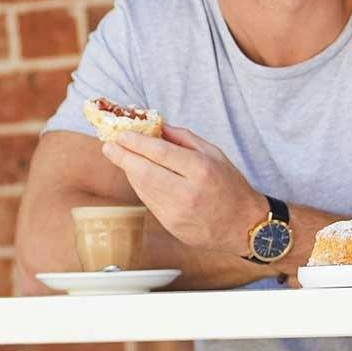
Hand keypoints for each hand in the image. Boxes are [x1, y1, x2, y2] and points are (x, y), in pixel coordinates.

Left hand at [101, 125, 264, 255]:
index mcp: (201, 170)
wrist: (243, 225)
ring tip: (120, 156)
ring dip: (128, 170)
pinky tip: (137, 174)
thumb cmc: (230, 186)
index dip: (136, 142)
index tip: (121, 134)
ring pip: (143, 188)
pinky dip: (140, 186)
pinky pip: (149, 201)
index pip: (160, 153)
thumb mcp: (214, 154)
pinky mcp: (172, 225)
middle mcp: (188, 193)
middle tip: (108, 145)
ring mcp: (178, 212)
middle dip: (122, 157)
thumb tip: (156, 125)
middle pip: (145, 172)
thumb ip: (183, 138)